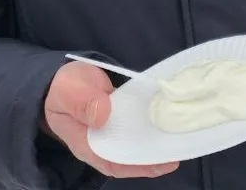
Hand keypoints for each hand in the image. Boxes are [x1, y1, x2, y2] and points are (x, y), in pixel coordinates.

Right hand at [43, 62, 178, 178]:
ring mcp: (115, 131)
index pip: (114, 163)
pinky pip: (141, 124)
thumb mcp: (68, 91)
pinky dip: (156, 123)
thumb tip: (103, 115)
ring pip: (139, 141)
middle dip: (155, 157)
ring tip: (181, 137)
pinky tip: (172, 118)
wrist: (64, 79)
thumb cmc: (64, 88)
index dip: (138, 167)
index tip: (162, 163)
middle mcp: (104, 142)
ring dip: (159, 140)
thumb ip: (82, 103)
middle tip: (179, 150)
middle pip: (132, 157)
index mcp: (87, 144)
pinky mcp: (124, 118)